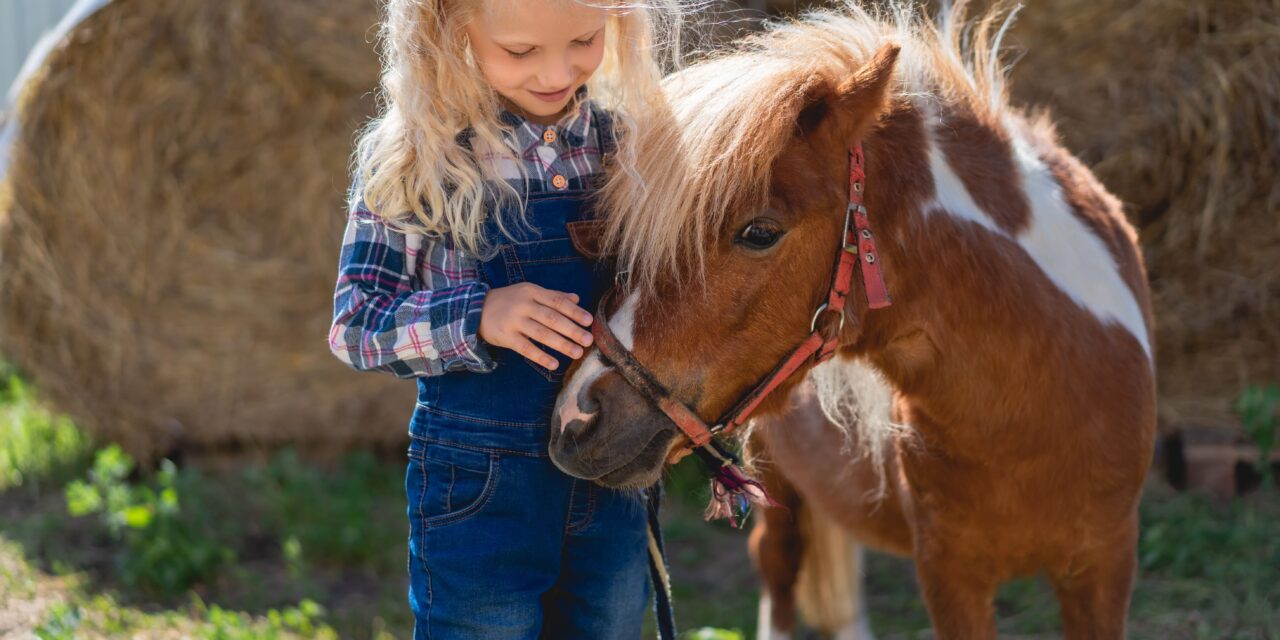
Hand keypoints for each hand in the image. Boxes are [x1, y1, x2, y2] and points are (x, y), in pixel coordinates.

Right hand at [479, 283, 593, 369]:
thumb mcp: (529, 292)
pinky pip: (526, 348)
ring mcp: (514, 321)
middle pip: (552, 318)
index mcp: (532, 292)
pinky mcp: (506, 337)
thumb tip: (577, 299)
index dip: (574, 312)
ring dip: (561, 344)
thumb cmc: (509, 300)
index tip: (589, 321)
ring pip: (541, 334)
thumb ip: (553, 295)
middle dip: (572, 330)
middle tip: (588, 340)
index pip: (557, 301)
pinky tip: (554, 364)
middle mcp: (523, 305)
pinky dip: (540, 356)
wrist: (476, 309)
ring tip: (577, 352)